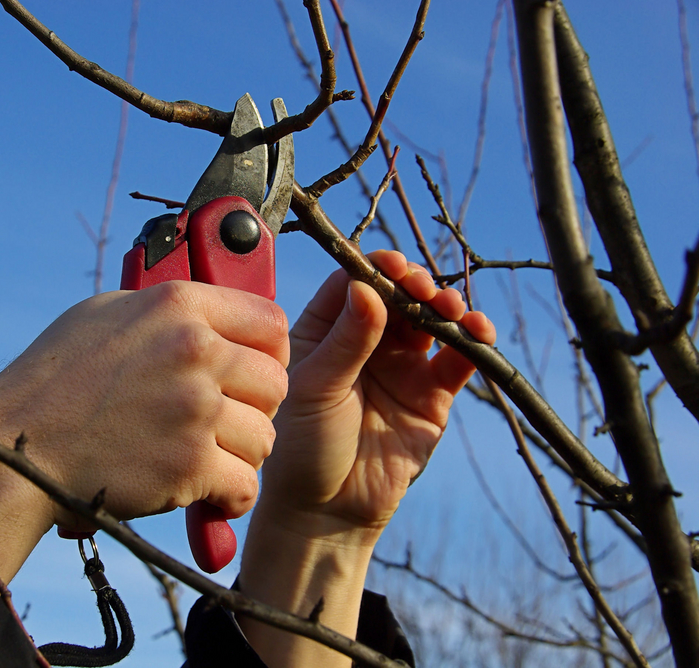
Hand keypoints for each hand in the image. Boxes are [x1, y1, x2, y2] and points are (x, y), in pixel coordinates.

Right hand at [0, 281, 288, 581]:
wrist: (14, 448)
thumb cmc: (52, 381)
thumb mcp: (106, 315)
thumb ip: (166, 312)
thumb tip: (209, 315)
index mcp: (177, 305)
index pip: (270, 321)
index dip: (270, 353)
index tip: (254, 375)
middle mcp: (193, 350)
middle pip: (275, 383)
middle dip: (256, 409)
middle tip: (226, 425)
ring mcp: (194, 408)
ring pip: (265, 438)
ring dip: (242, 456)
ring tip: (207, 459)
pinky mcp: (189, 465)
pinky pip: (245, 486)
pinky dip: (229, 498)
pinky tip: (206, 493)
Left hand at [260, 251, 495, 543]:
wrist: (326, 511)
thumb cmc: (303, 447)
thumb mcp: (316, 389)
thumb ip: (345, 342)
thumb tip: (368, 287)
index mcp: (325, 332)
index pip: (353, 283)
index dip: (376, 270)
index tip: (393, 268)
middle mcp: (365, 342)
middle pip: (398, 296)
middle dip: (415, 285)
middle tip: (422, 289)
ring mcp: (400, 367)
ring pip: (430, 321)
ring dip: (446, 306)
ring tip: (449, 310)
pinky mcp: (431, 396)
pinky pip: (456, 360)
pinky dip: (471, 341)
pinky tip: (477, 331)